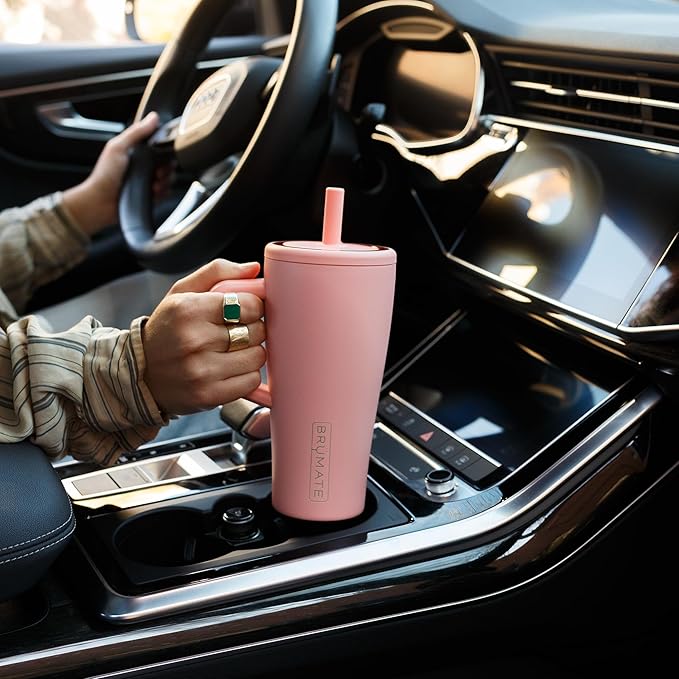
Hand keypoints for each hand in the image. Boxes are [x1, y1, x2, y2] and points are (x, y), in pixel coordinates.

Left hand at [62, 111, 159, 235]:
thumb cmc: (105, 176)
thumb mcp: (118, 148)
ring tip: (153, 185)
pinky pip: (166, 193)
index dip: (165, 150)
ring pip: (169, 179)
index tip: (163, 156)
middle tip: (157, 173)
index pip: (159, 147)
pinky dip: (162, 193)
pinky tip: (153, 193)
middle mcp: (143, 166)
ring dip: (165, 182)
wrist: (101, 203)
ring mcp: (147, 182)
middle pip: (167, 163)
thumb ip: (136, 132)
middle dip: (166, 169)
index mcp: (136, 152)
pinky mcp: (151, 196)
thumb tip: (152, 118)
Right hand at [142, 259, 266, 415]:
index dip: (253, 307)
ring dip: (251, 353)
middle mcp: (194, 340)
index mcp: (188, 309)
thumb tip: (254, 268)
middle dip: (253, 329)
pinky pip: (251, 380)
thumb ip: (218, 272)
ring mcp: (201, 371)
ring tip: (231, 351)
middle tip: (235, 332)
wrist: (139, 374)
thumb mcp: (182, 293)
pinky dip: (246, 375)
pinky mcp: (208, 395)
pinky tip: (229, 369)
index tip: (244, 311)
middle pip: (257, 330)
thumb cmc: (167, 329)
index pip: (250, 304)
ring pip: (258, 356)